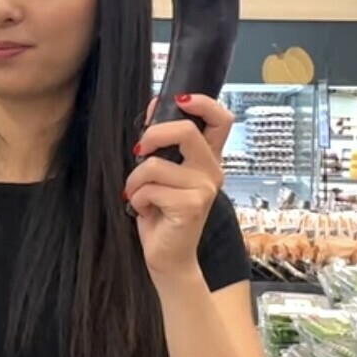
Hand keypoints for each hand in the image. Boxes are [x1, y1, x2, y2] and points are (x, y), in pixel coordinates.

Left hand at [124, 94, 231, 280]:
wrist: (168, 257)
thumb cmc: (161, 215)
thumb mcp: (160, 173)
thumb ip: (161, 142)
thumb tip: (155, 104)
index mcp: (207, 160)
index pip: (221, 120)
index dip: (202, 103)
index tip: (179, 99)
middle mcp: (211, 171)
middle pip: (186, 131)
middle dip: (153, 135)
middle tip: (138, 151)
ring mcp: (204, 188)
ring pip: (155, 164)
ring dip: (135, 180)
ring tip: (138, 195)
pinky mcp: (191, 205)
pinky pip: (151, 189)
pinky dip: (137, 199)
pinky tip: (143, 211)